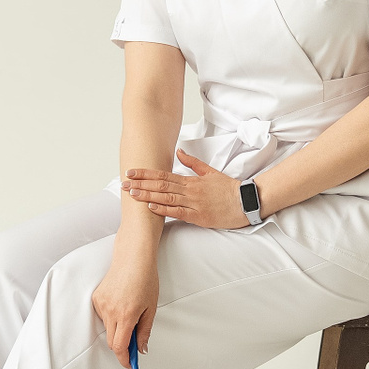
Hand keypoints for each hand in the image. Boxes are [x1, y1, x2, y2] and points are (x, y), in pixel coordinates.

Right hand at [90, 253, 157, 368]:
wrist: (133, 257)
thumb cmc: (145, 279)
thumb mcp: (151, 308)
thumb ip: (144, 331)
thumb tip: (141, 349)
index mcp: (126, 315)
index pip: (119, 346)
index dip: (124, 359)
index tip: (129, 365)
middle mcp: (110, 311)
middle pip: (112, 341)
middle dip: (122, 346)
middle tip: (134, 343)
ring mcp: (101, 304)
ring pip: (107, 328)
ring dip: (118, 329)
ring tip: (131, 312)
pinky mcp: (96, 298)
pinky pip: (103, 316)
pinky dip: (112, 317)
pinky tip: (121, 303)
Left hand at [121, 151, 249, 229]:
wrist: (246, 201)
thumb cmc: (228, 188)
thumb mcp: (210, 171)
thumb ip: (193, 163)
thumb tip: (179, 152)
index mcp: (191, 180)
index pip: (164, 175)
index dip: (146, 173)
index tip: (131, 172)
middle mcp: (190, 191)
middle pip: (161, 186)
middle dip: (140, 184)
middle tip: (123, 183)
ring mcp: (193, 204)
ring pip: (166, 198)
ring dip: (147, 195)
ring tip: (131, 193)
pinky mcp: (198, 217)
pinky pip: (177, 212)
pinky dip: (163, 209)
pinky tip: (151, 207)